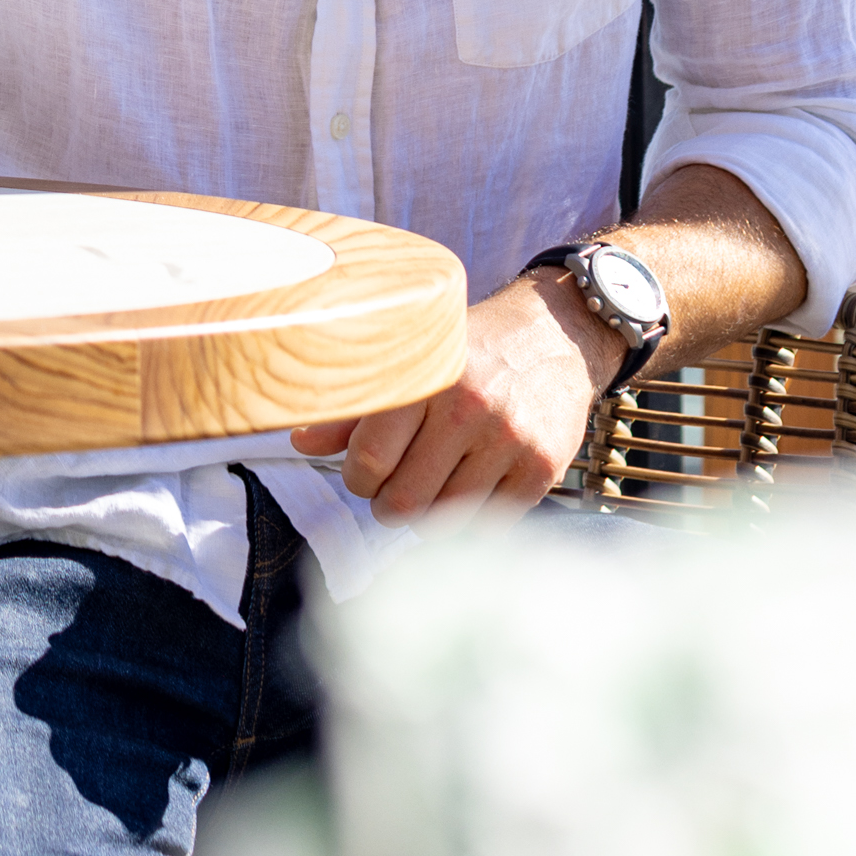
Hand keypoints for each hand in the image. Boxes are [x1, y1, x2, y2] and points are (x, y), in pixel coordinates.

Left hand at [287, 273, 612, 520]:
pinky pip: (491, 521)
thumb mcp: (413, 358)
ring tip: (425, 491)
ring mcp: (509, 441)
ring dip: (426, 516)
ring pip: (446, 518)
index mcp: (425, 376)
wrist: (555, 334)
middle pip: (405, 498)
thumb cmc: (471, 348)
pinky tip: (466, 488)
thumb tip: (299, 442)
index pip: (370, 458)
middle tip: (389, 492)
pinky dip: (471, 516)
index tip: (362, 473)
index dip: (357, 478)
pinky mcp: (542, 468)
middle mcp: (469, 408)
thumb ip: (357, 404)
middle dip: (386, 505)